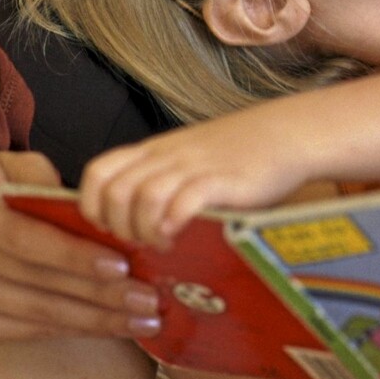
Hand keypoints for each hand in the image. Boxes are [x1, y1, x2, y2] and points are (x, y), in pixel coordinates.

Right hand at [0, 114, 159, 339]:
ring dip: (93, 319)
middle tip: (146, 299)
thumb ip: (57, 192)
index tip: (121, 265)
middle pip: (35, 281)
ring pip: (35, 312)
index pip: (24, 237)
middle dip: (97, 294)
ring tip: (140, 319)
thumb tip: (109, 223)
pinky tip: (108, 325)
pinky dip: (71, 328)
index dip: (72, 255)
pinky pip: (26, 329)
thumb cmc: (4, 178)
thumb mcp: (26, 165)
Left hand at [79, 110, 305, 245]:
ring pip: (142, 197)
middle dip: (117, 227)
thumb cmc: (240, 152)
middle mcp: (168, 156)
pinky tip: (179, 235)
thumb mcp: (189, 157)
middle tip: (136, 244)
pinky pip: (183, 201)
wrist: (287, 133)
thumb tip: (133, 221)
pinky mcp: (221, 180)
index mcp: (156, 150)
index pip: (98, 171)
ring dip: (143, 230)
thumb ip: (162, 178)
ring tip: (161, 245)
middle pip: (114, 191)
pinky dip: (172, 222)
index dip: (92, 205)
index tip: (110, 228)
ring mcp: (193, 166)